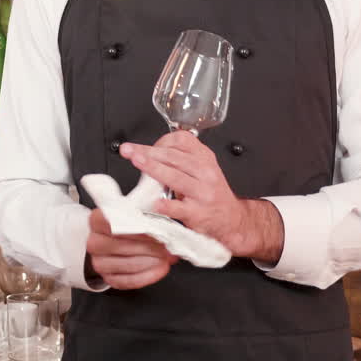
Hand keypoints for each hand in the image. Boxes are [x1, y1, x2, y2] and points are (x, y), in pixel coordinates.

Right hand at [85, 207, 176, 288]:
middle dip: (149, 246)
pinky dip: (148, 276)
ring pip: (127, 264)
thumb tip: (160, 209)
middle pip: (122, 245)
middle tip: (166, 245)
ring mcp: (100, 262)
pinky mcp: (108, 278)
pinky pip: (129, 281)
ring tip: (166, 257)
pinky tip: (160, 269)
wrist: (117, 242)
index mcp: (97, 221)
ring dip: (151, 261)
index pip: (113, 223)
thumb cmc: (128, 226)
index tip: (153, 229)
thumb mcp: (134, 211)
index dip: (135, 227)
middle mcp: (94, 242)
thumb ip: (143, 211)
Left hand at [120, 132, 282, 262]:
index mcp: (205, 158)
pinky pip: (180, 208)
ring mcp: (203, 193)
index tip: (144, 146)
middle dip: (147, 152)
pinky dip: (167, 205)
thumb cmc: (211, 194)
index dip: (160, 141)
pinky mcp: (198, 214)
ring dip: (153, 168)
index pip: (182, 140)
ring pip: (176, 177)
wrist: (231, 220)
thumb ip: (180, 159)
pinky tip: (156, 203)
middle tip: (129, 150)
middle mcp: (206, 173)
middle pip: (174, 157)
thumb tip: (148, 152)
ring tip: (137, 162)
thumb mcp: (202, 170)